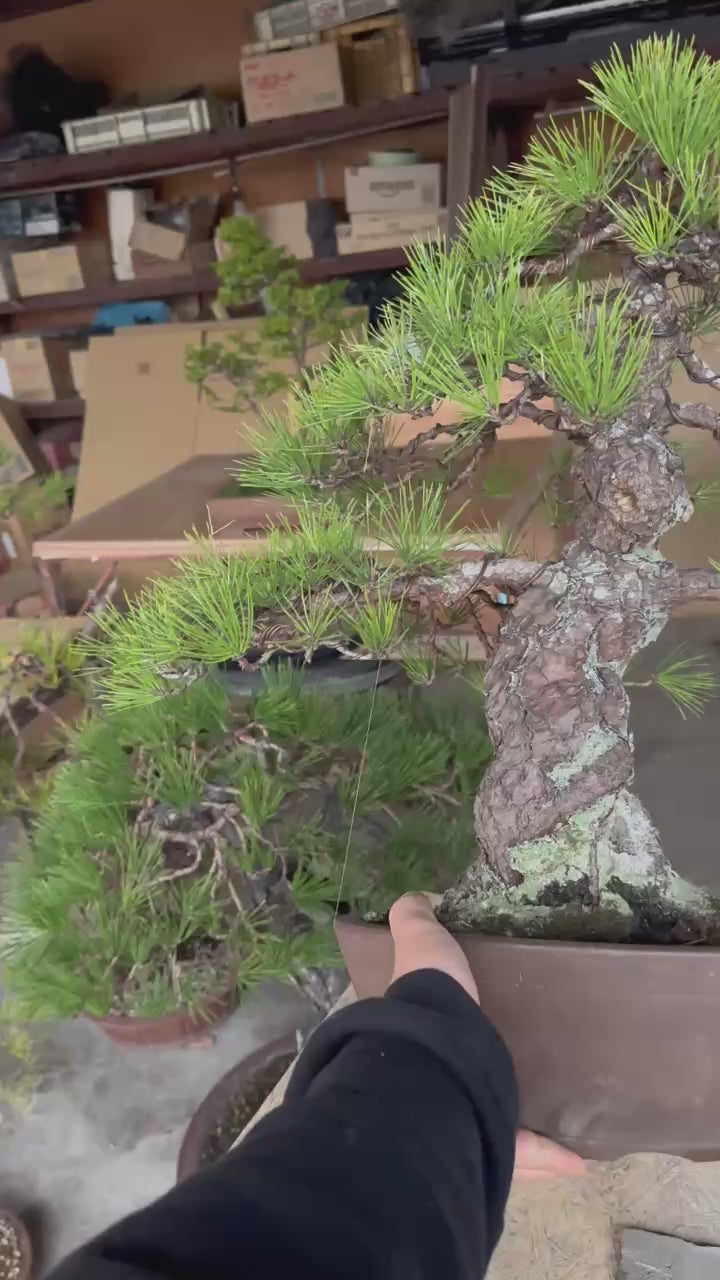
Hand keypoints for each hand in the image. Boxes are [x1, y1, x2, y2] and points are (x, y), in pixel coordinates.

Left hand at [389, 893, 585, 1184]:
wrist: (432, 1057)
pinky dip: (548, 1158)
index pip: (437, 1034)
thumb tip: (415, 898)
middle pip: (467, 1080)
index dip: (454, 1027)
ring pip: (494, 1125)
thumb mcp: (418, 943)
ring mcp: (464, 1114)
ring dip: (518, 1126)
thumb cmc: (427, 998)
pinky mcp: (491, 1142)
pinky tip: (577, 1160)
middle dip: (488, 1078)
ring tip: (556, 1116)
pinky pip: (523, 1155)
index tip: (484, 1021)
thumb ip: (413, 920)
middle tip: (525, 1066)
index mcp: (425, 1034)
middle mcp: (439, 1078)